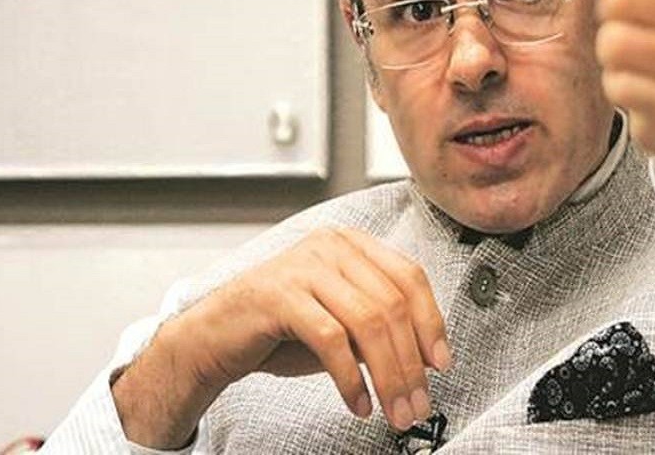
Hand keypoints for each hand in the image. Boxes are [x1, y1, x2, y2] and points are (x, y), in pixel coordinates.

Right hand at [114, 227, 449, 447]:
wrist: (212, 338)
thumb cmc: (279, 330)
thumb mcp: (340, 324)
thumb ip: (378, 329)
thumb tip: (426, 358)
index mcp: (350, 244)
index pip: (409, 277)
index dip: (432, 323)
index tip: (441, 364)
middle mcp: (330, 246)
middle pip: (393, 304)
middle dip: (412, 363)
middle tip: (419, 404)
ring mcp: (304, 266)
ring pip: (369, 321)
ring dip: (388, 375)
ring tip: (394, 411)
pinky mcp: (280, 295)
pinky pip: (332, 340)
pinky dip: (350, 379)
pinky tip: (358, 403)